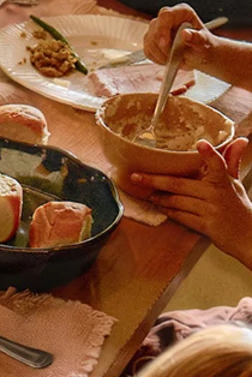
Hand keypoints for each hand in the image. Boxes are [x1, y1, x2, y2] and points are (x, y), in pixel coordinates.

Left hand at [130, 138, 251, 265]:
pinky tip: (159, 207)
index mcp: (224, 181)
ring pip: (176, 201)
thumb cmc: (238, 206)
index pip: (219, 164)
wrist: (248, 236)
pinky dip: (169, 212)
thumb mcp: (235, 182)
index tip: (200, 144)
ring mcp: (210, 211)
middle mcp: (216, 194)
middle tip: (136, 177)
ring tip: (146, 193)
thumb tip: (240, 140)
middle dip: (155, 180)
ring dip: (159, 198)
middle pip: (180, 184)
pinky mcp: (205, 226)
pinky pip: (181, 216)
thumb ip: (231, 161)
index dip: (210, 154)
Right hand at [143, 5, 244, 83]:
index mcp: (182, 12)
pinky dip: (157, 59)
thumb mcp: (204, 43)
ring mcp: (157, 28)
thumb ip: (196, 38)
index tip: (165, 43)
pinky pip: (148, 51)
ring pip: (149, 42)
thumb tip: (185, 34)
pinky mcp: (151, 40)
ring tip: (175, 60)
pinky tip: (168, 60)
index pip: (166, 15)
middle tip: (176, 58)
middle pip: (155, 29)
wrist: (198, 54)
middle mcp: (167, 18)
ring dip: (161, 55)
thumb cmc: (202, 45)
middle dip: (163, 47)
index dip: (162, 29)